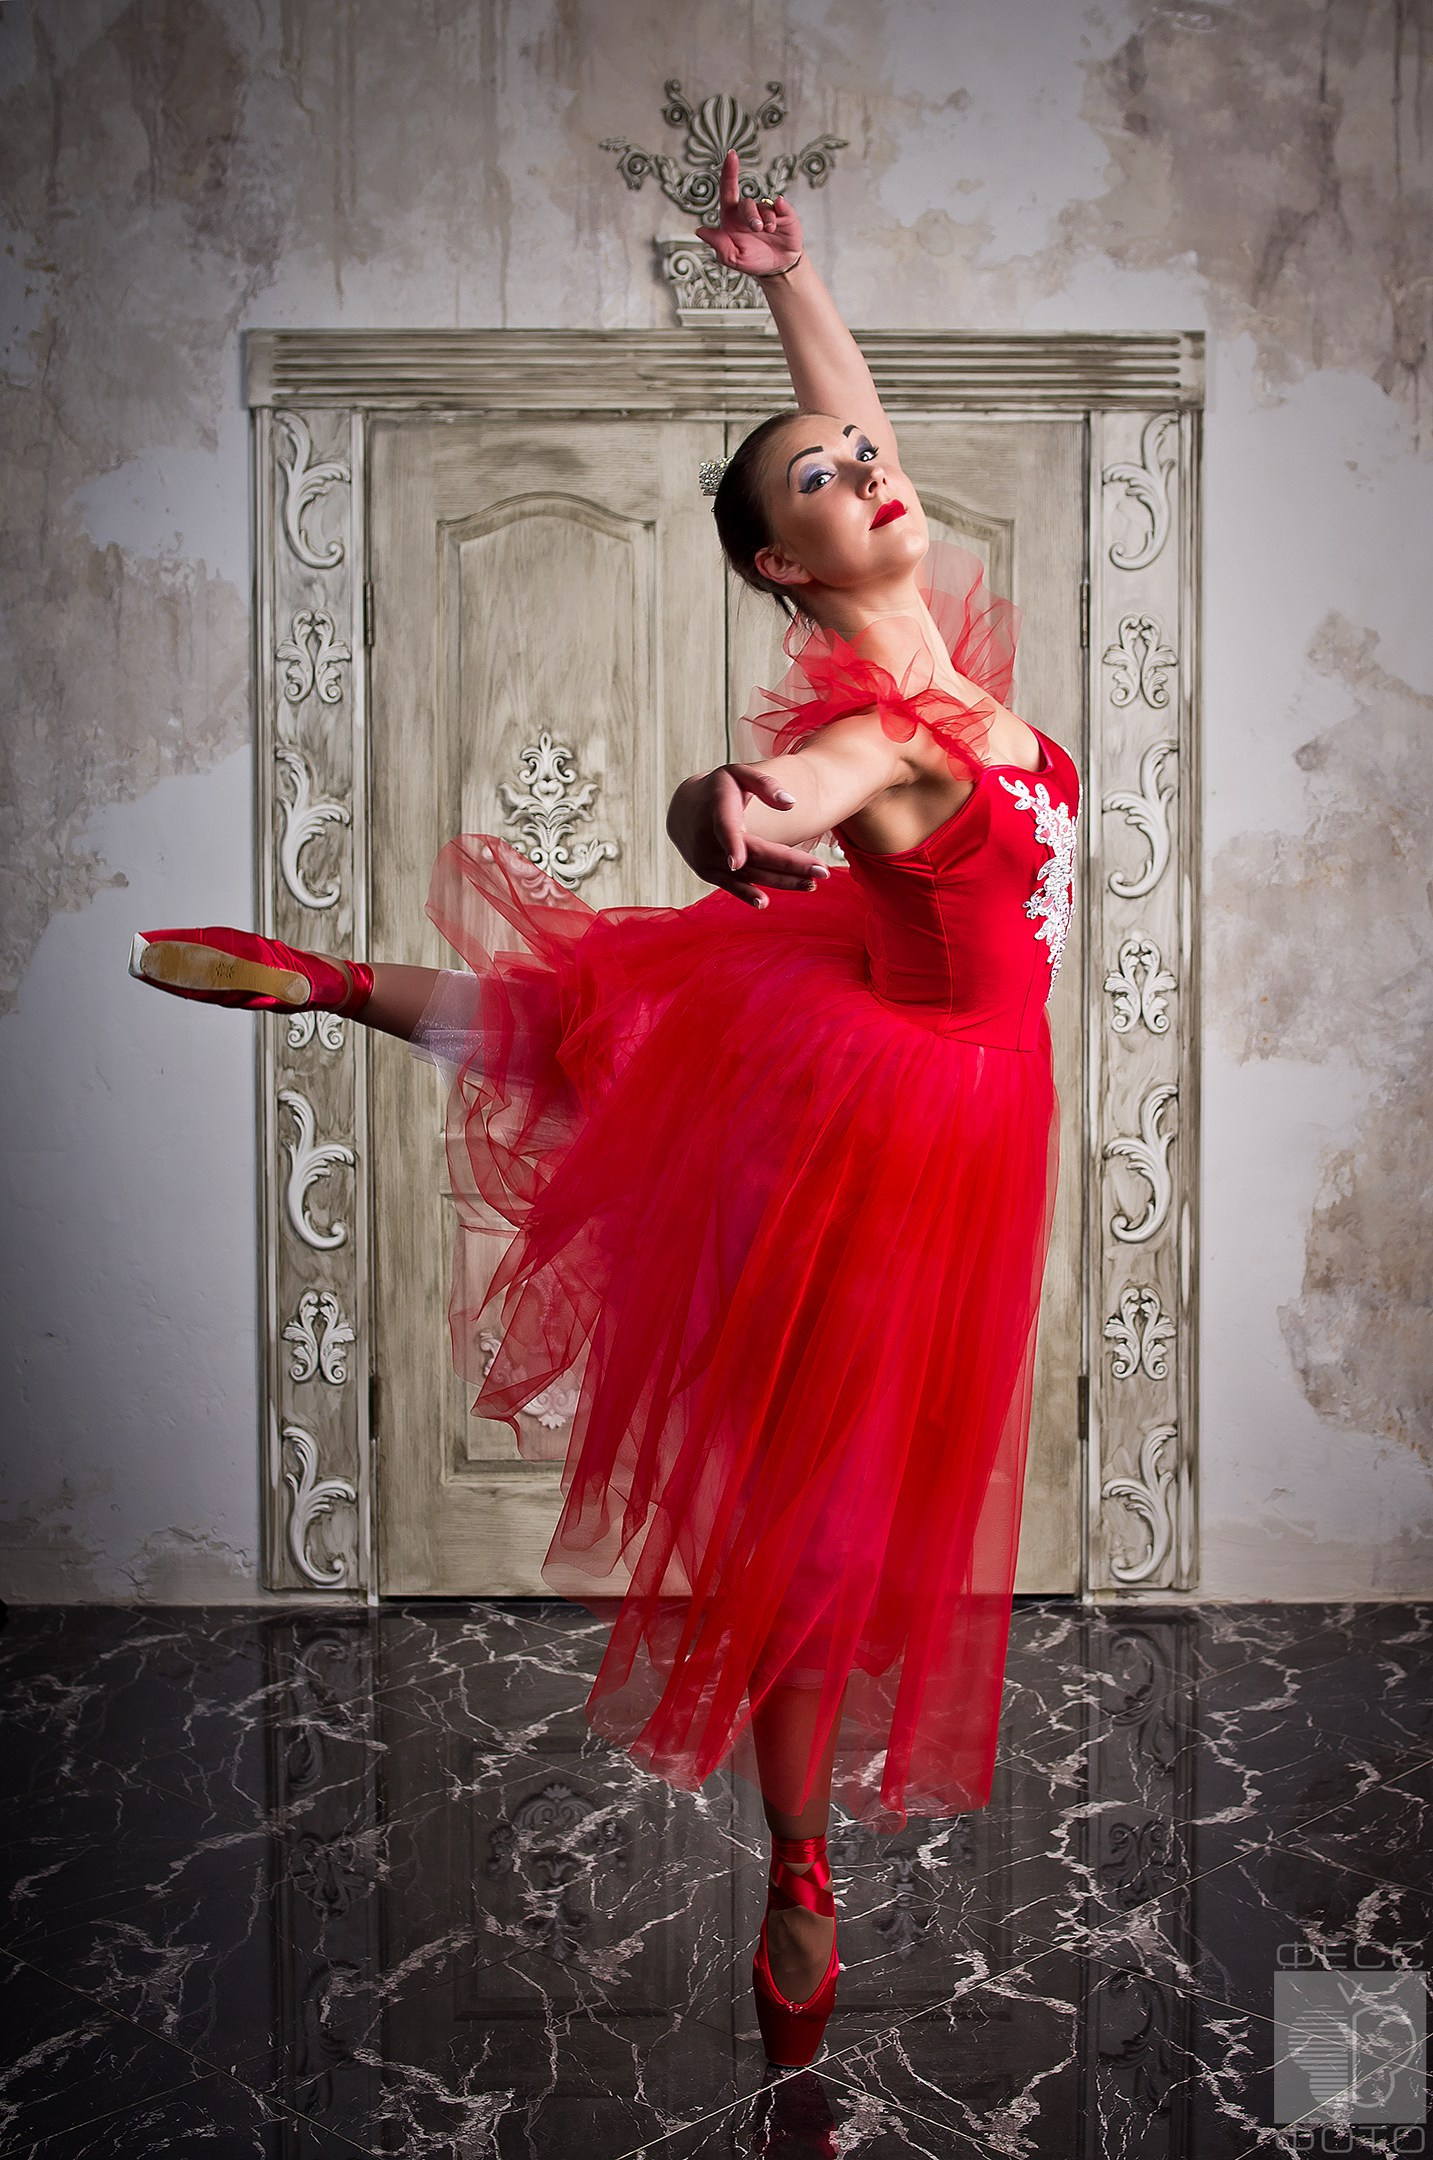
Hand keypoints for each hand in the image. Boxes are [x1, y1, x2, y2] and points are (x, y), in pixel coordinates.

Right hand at [667, 765, 829, 908]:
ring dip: (781, 881)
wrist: (683, 810)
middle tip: (822, 871)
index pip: (726, 829)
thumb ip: (764, 784)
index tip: (736, 863)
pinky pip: (731, 887)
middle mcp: (709, 838)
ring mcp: (707, 859)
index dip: (732, 846)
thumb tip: (791, 803)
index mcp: (717, 809)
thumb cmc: (719, 789)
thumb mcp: (738, 774)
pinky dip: (747, 895)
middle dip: (788, 864)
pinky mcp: (708, 874)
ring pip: (749, 874)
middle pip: (753, 856)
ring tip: (812, 883)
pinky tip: (765, 903)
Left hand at [694, 150, 802, 277]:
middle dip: (752, 216)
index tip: (731, 155)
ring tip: (770, 231)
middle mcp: (748, 211)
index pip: (728, 191)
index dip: (729, 172)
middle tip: (757, 229)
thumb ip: (718, 244)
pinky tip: (779, 216)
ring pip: (764, 206)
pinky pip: (782, 205)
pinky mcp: (784, 214)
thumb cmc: (753, 260)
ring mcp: (767, 211)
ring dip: (767, 219)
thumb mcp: (732, 257)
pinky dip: (781, 209)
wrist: (778, 267)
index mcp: (732, 218)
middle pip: (746, 203)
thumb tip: (700, 230)